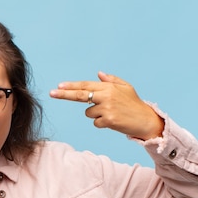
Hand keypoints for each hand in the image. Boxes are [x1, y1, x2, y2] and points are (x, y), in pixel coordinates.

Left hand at [49, 71, 163, 139]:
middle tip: (51, 93)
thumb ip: (111, 80)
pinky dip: (101, 123)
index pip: (86, 85)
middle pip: (80, 95)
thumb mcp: (126, 88)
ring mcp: (107, 108)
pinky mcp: (108, 120)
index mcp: (109, 87)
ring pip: (88, 113)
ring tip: (111, 114)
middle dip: (64, 94)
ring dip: (96, 115)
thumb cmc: (134, 104)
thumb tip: (98, 74)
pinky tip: (113, 121)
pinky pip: (95, 123)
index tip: (59, 86)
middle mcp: (107, 96)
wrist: (146, 120)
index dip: (71, 86)